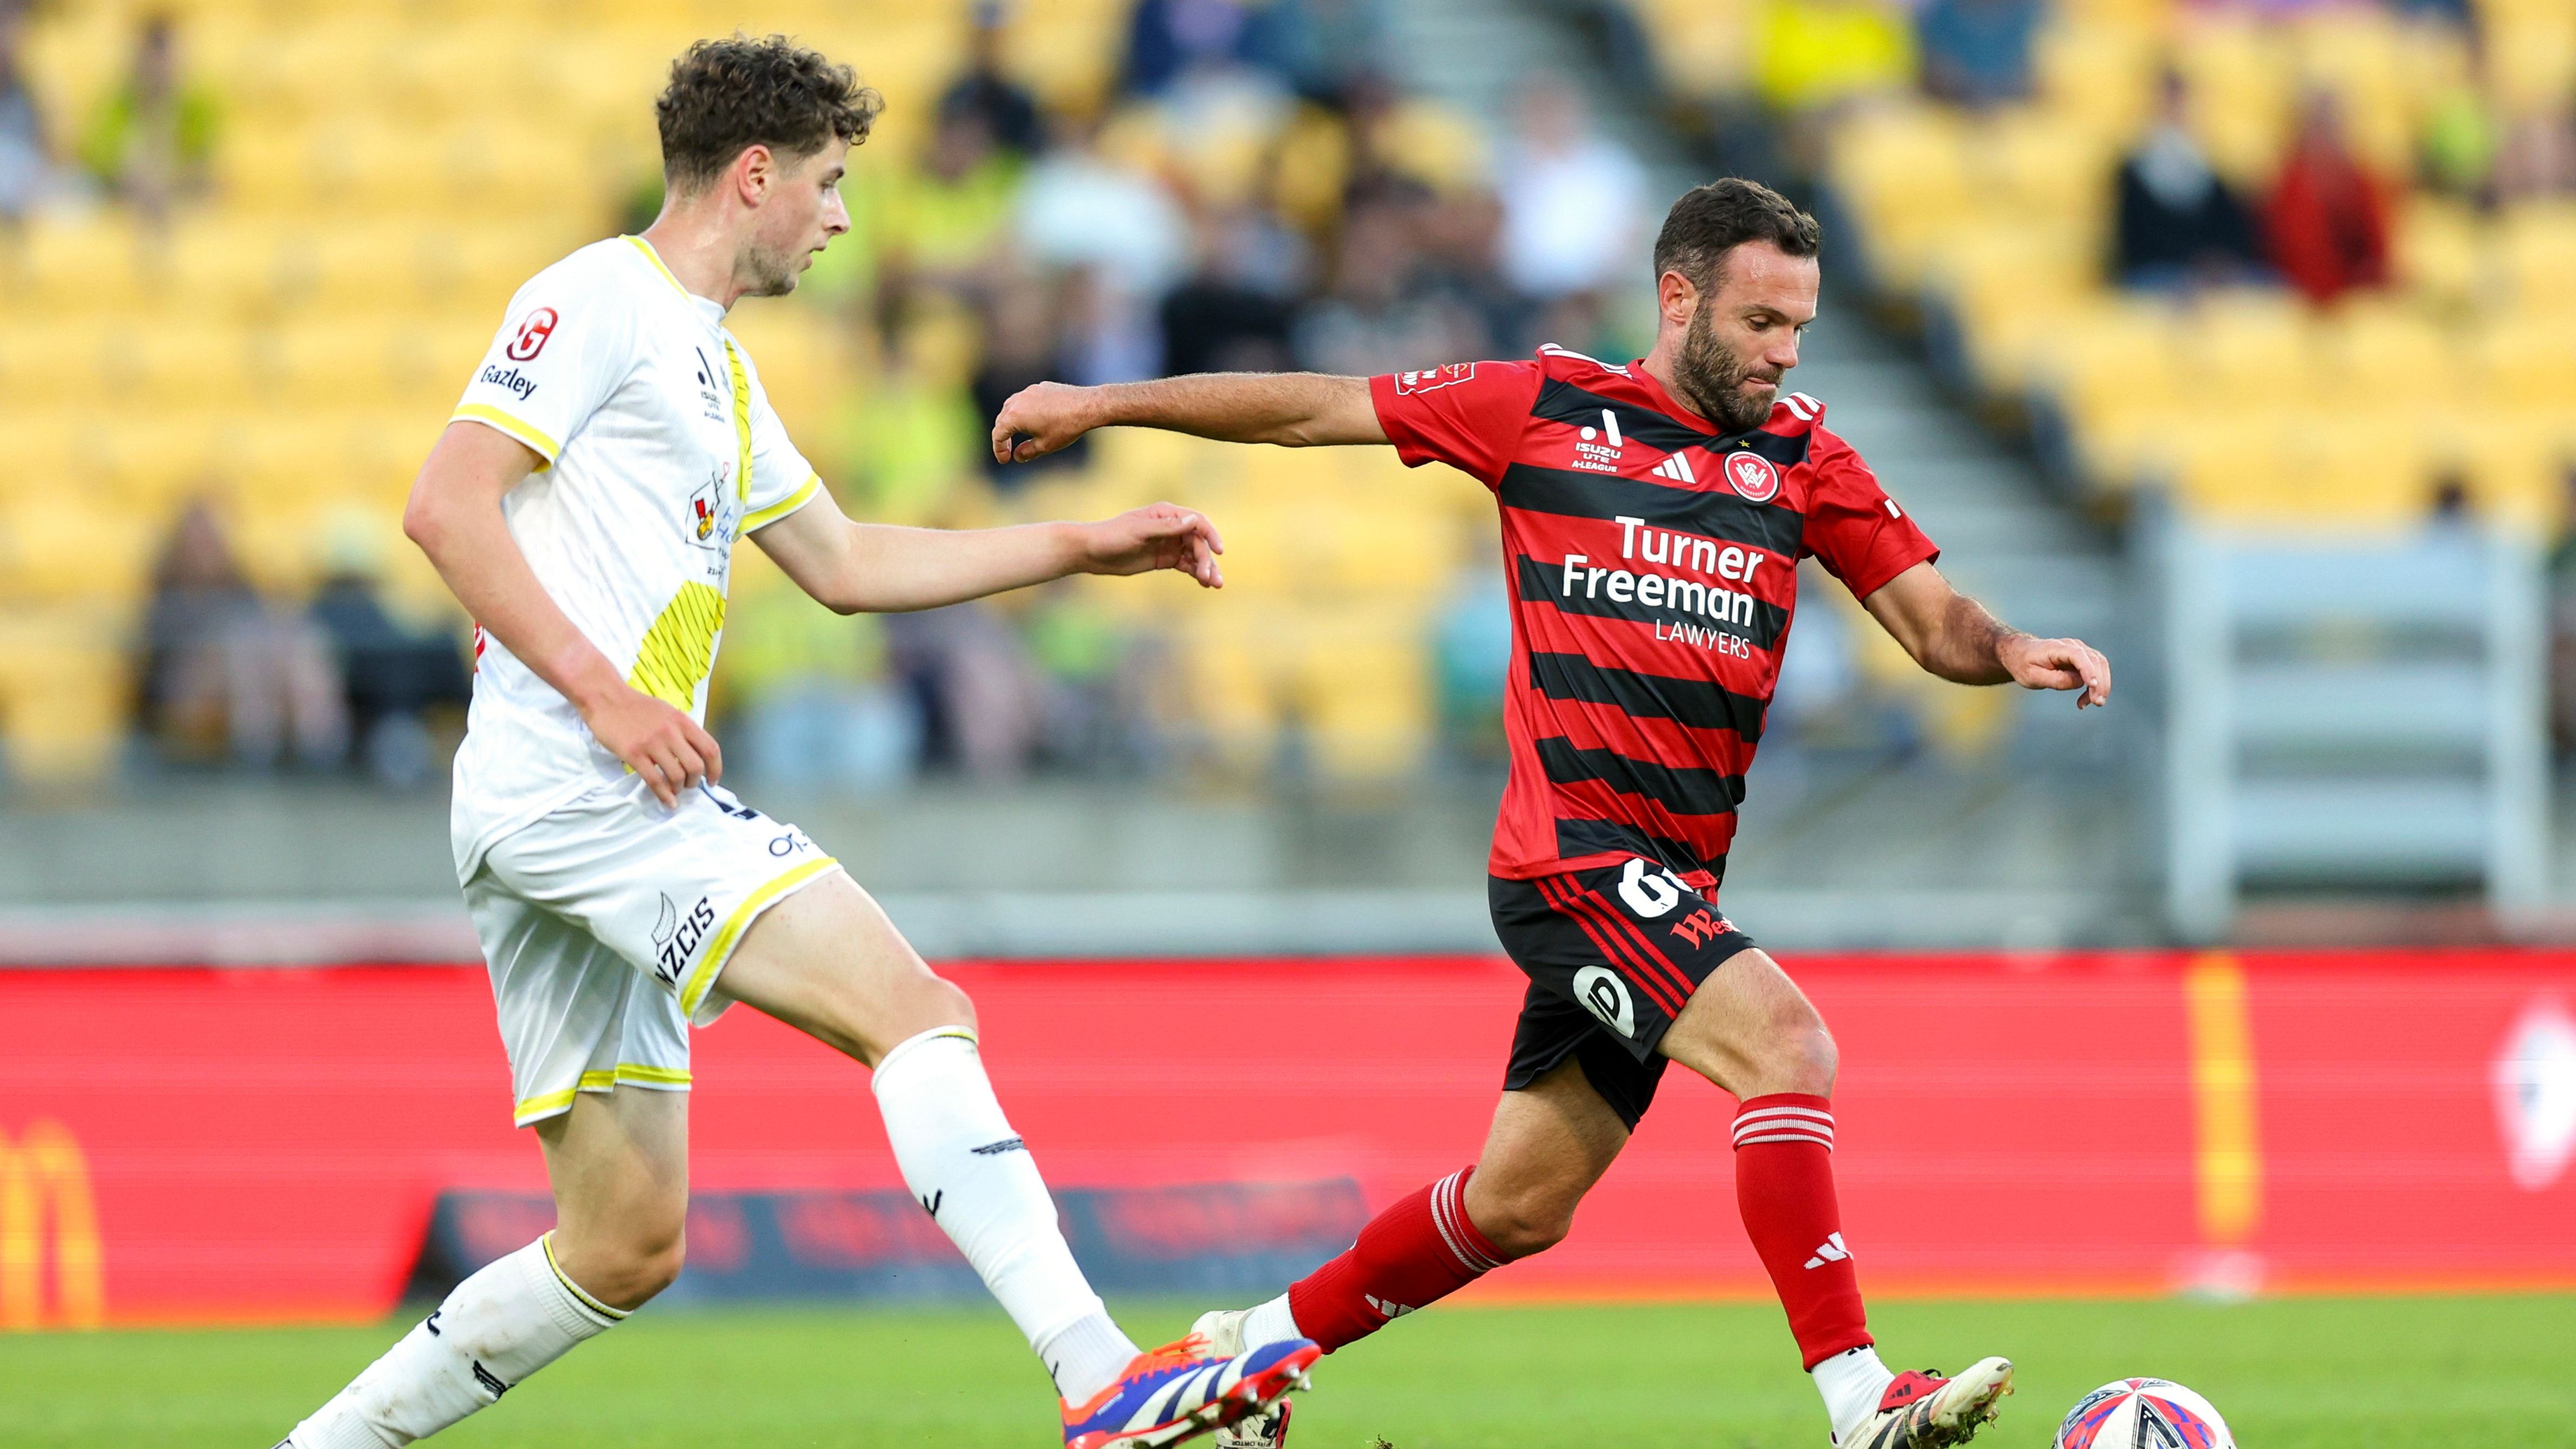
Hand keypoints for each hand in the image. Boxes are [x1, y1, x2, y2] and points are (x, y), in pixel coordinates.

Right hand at [580, 684, 723, 804]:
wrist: (606, 699)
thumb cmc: (637, 707)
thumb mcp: (668, 713)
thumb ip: (683, 731)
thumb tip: (696, 754)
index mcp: (683, 721)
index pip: (710, 749)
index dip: (716, 769)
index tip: (713, 780)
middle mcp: (671, 732)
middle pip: (696, 766)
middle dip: (695, 781)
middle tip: (689, 785)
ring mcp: (652, 743)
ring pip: (677, 776)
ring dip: (679, 788)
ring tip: (675, 790)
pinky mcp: (634, 754)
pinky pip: (655, 781)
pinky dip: (664, 795)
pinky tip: (668, 801)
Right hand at [991, 380, 1101, 464]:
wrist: (1087, 406)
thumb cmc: (1066, 427)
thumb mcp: (1045, 445)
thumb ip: (1027, 452)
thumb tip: (1017, 456)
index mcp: (1015, 416)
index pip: (998, 434)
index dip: (999, 449)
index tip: (1005, 460)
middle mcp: (1018, 400)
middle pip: (1002, 419)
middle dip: (1003, 436)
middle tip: (1009, 450)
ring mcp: (1029, 391)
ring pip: (1012, 406)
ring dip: (1011, 421)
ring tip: (1017, 433)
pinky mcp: (1041, 387)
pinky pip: (1026, 399)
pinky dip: (1024, 410)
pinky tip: (1035, 420)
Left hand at [1075, 503, 1224, 587]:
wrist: (1092, 552)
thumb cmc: (1112, 537)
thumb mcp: (1139, 532)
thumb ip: (1167, 527)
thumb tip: (1194, 520)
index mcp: (1166, 514)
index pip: (1198, 522)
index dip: (1211, 536)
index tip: (1219, 552)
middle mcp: (1171, 527)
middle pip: (1198, 543)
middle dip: (1207, 560)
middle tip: (1211, 579)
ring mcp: (1169, 544)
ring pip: (1195, 556)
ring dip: (1206, 568)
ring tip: (1214, 585)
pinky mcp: (1164, 559)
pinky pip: (1186, 565)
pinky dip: (1196, 573)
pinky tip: (1204, 583)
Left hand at [1998, 633, 2110, 707]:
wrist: (2021, 654)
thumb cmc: (2024, 664)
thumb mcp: (2032, 677)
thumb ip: (2055, 679)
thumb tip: (2079, 682)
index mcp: (2056, 647)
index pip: (2077, 655)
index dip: (2088, 669)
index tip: (2093, 685)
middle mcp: (2072, 645)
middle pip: (2095, 660)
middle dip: (2100, 682)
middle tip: (2097, 703)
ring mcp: (2080, 650)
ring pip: (2100, 665)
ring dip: (2101, 685)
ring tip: (2092, 703)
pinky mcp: (2083, 658)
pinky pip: (2096, 670)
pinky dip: (2096, 686)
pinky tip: (2086, 700)